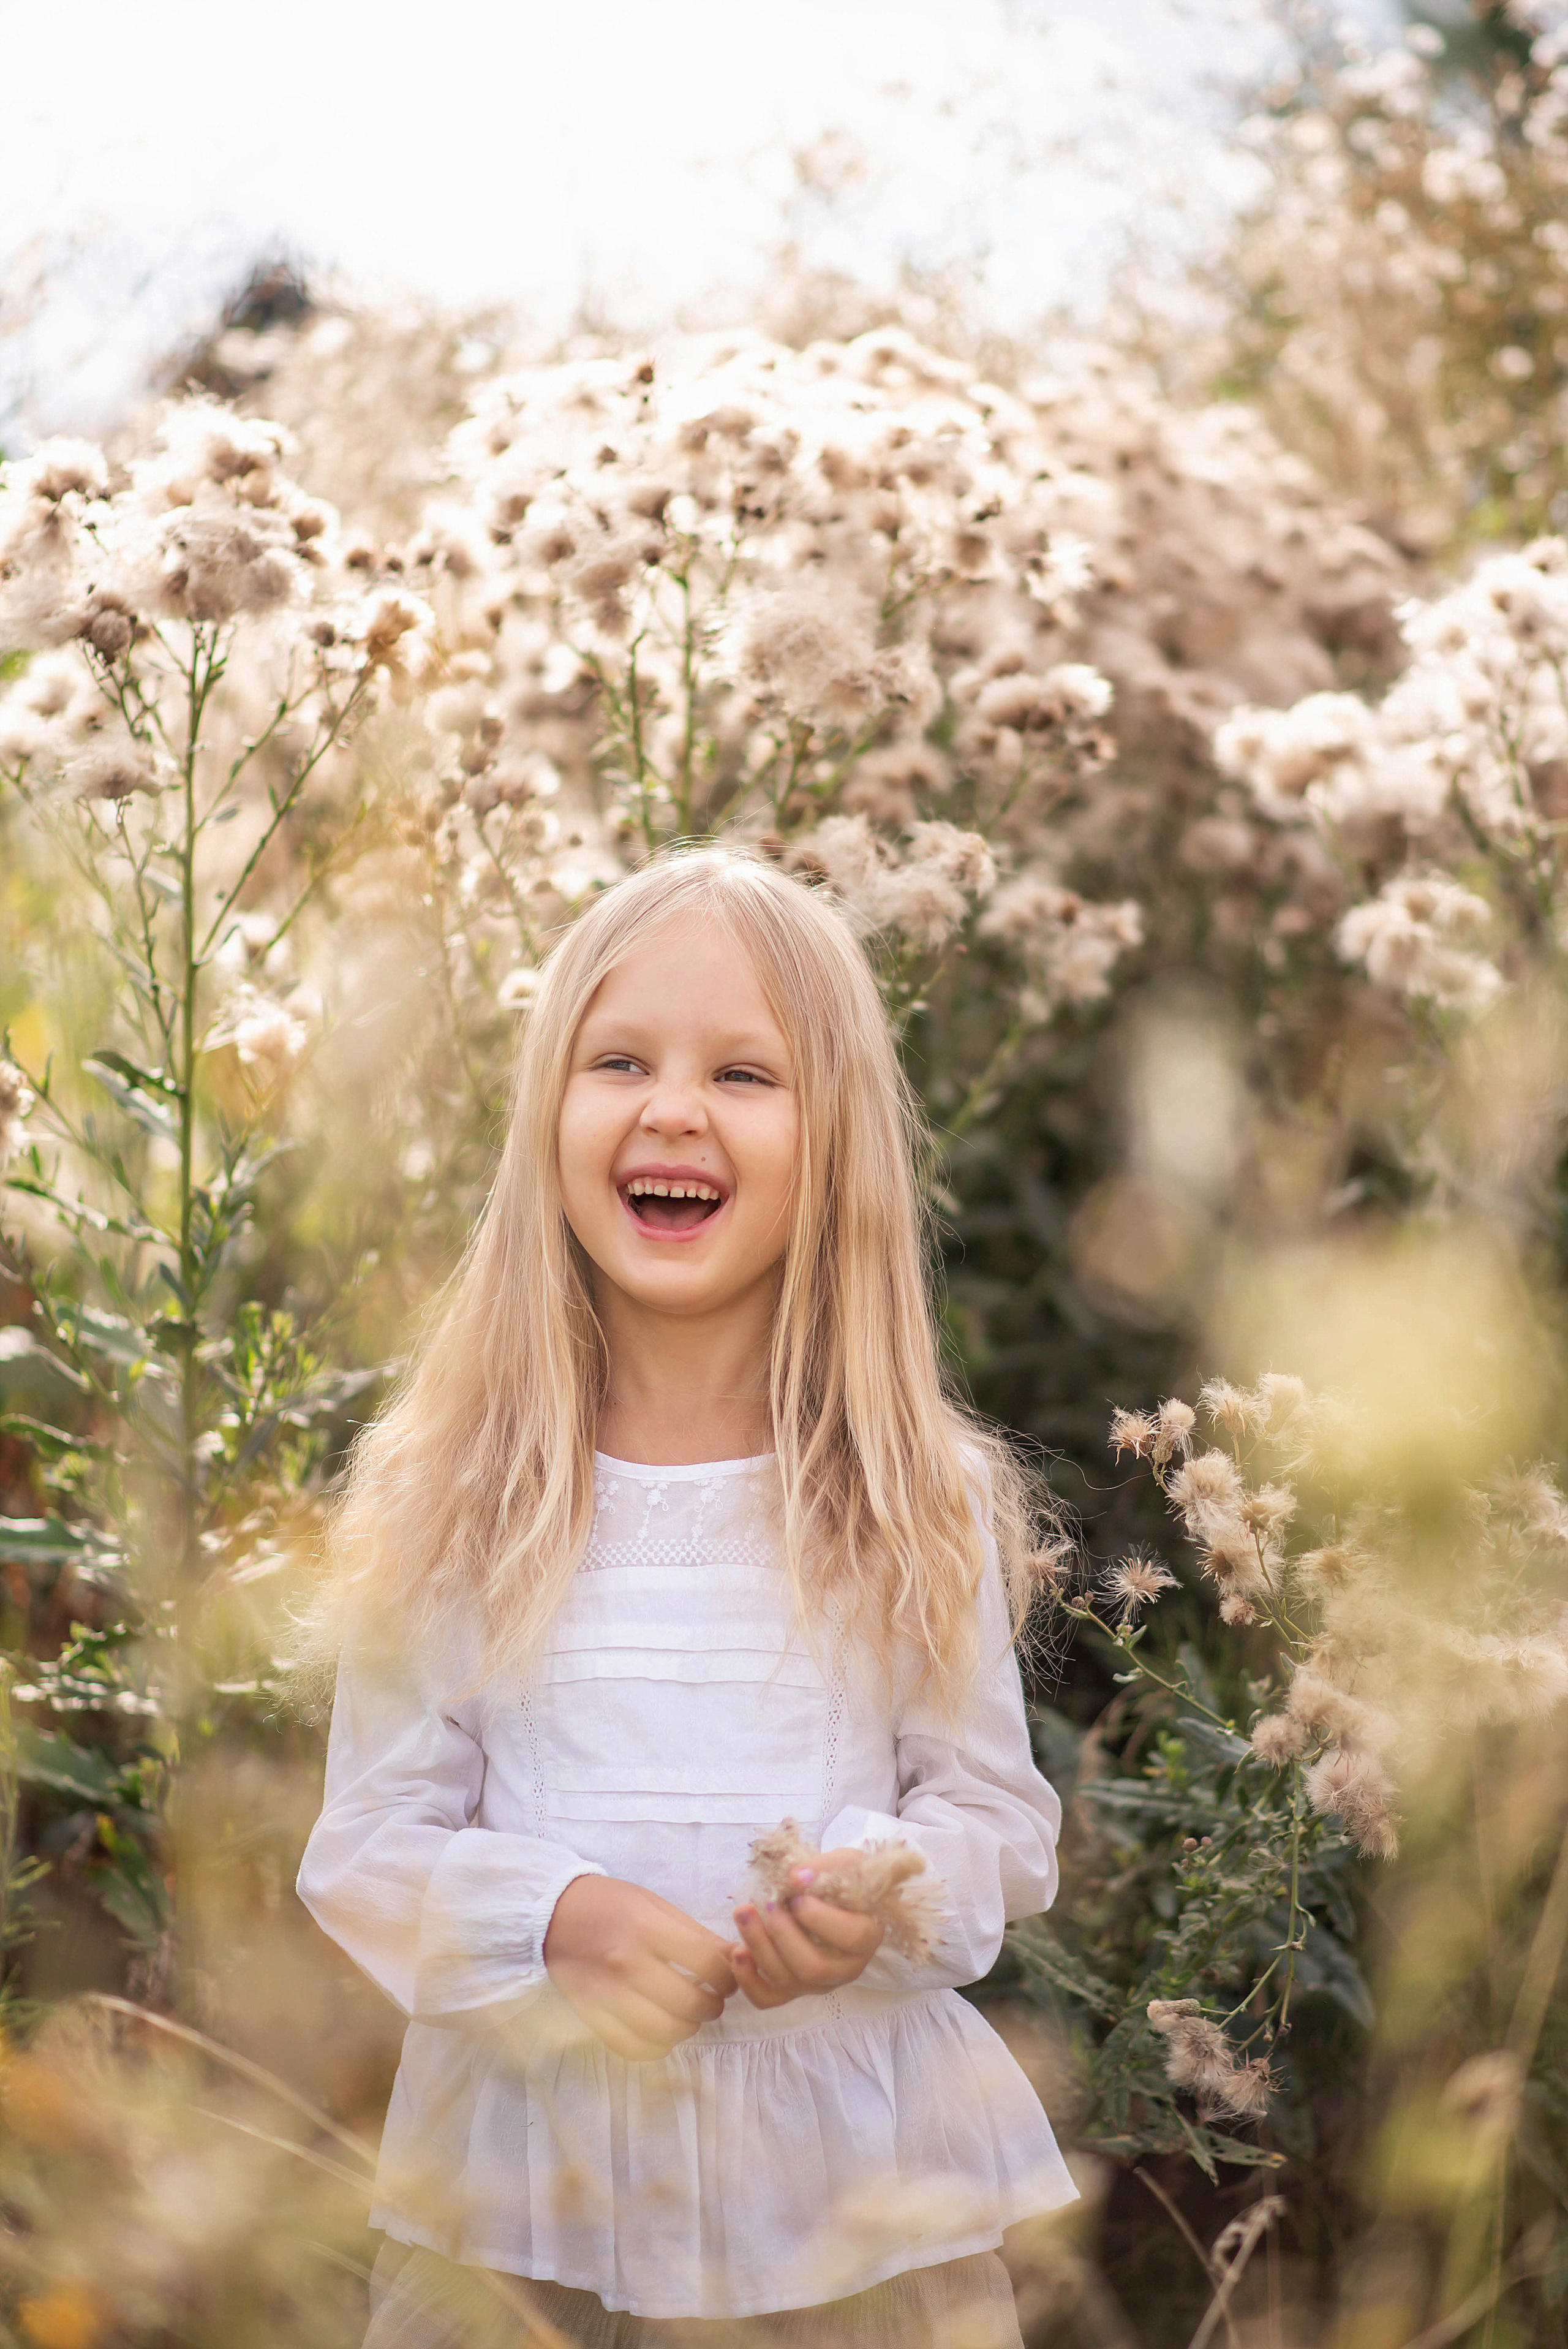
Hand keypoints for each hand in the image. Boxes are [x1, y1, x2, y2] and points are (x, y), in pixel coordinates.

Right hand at [543, 1874, 736, 2060]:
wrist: (553, 1913)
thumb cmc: (611, 1904)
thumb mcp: (655, 1905)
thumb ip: (696, 1934)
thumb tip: (735, 1961)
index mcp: (646, 1926)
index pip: (707, 1963)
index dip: (727, 1977)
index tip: (727, 1979)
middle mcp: (626, 1962)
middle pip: (688, 2003)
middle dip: (711, 2007)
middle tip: (711, 2000)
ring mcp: (606, 1993)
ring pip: (665, 2032)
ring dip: (686, 2028)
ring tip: (687, 2015)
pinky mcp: (591, 2014)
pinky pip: (634, 2047)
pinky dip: (655, 2046)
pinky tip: (661, 2030)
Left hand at [727, 1847, 885, 2009]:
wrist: (838, 1896)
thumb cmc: (846, 1880)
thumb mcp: (846, 1863)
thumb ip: (824, 1868)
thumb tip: (795, 1877)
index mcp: (867, 1937)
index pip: (850, 1937)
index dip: (819, 1918)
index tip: (796, 1896)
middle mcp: (846, 1968)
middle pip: (813, 1967)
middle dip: (782, 1935)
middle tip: (768, 1904)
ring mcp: (819, 1984)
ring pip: (787, 1982)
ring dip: (759, 1948)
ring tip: (744, 1914)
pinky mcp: (795, 1989)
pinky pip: (768, 1999)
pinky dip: (748, 1980)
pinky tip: (737, 1951)